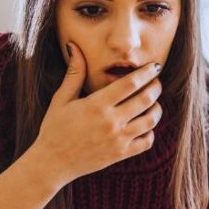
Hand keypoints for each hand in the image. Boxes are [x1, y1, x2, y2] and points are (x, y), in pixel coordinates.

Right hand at [30, 42, 162, 183]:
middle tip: (156, 81)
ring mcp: (118, 140)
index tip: (154, 66)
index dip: (147, 72)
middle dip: (156, 86)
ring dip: (157, 108)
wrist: (52, 163)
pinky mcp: (121, 154)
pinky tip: (145, 125)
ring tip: (153, 102)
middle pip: (146, 99)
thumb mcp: (61, 99)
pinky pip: (147, 141)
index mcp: (97, 105)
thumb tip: (73, 45)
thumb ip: (74, 73)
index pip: (131, 83)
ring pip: (151, 120)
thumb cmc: (54, 128)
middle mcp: (111, 122)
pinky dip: (151, 131)